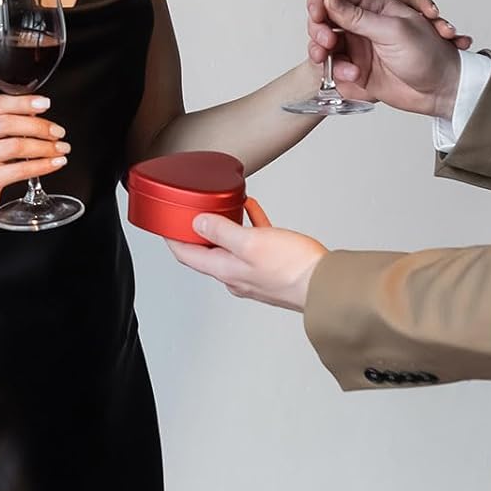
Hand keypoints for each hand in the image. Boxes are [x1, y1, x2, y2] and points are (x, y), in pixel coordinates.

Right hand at [0, 94, 70, 220]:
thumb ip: (4, 118)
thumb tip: (36, 110)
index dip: (23, 102)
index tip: (45, 104)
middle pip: (8, 124)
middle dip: (39, 126)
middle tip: (58, 132)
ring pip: (16, 146)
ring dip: (45, 147)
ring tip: (61, 148)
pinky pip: (20, 170)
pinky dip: (42, 165)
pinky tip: (54, 163)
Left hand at [167, 215, 326, 311]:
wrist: (324, 284)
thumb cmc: (291, 268)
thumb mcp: (250, 242)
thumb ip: (222, 231)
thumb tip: (197, 224)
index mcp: (225, 270)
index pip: (187, 256)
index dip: (173, 238)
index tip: (166, 224)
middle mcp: (237, 276)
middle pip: (207, 253)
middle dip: (198, 232)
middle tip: (193, 212)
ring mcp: (255, 274)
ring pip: (232, 247)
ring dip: (226, 227)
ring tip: (225, 206)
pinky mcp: (273, 269)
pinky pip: (255, 244)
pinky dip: (250, 226)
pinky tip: (254, 212)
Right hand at [305, 0, 468, 116]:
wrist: (440, 91)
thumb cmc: (431, 56)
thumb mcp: (394, 30)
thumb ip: (359, 16)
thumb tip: (331, 0)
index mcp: (376, 7)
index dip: (323, 2)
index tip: (317, 12)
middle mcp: (364, 25)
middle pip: (327, 19)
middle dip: (320, 28)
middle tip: (326, 39)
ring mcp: (359, 47)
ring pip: (327, 44)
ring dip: (323, 50)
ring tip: (332, 57)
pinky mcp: (357, 69)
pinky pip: (334, 67)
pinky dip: (336, 70)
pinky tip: (351, 74)